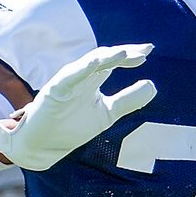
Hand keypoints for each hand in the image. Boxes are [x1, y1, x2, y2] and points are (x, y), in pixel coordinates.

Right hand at [0, 43, 156, 170]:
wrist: (42, 147)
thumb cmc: (71, 127)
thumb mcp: (108, 113)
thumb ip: (128, 100)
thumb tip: (153, 86)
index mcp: (91, 80)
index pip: (112, 61)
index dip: (129, 55)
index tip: (148, 52)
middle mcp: (80, 76)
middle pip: (103, 57)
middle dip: (124, 52)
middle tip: (146, 49)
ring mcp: (67, 82)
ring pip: (88, 63)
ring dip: (106, 57)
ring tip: (125, 53)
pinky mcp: (54, 90)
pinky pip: (69, 76)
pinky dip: (83, 68)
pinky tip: (97, 63)